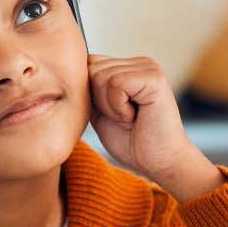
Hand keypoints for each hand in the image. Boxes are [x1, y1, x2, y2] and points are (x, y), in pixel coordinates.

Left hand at [87, 55, 193, 179]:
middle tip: (123, 118)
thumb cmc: (131, 143)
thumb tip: (69, 75)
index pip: (89, 64)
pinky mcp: (154, 77)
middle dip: (99, 100)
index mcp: (127, 69)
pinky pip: (116, 83)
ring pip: (100, 76)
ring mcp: (148, 67)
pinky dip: (118, 107)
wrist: (158, 163)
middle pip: (92, 68)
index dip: (90, 94)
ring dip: (110, 107)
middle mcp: (139, 63)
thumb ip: (89, 91)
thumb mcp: (100, 113)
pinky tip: (135, 117)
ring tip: (130, 118)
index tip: (111, 115)